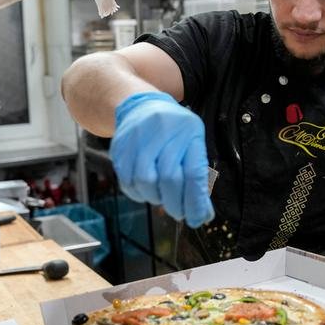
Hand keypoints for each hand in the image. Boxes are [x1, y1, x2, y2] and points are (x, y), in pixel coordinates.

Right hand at [111, 91, 213, 226]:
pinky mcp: (120, 146)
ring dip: (156, 198)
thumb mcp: (192, 143)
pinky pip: (127, 181)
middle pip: (169, 178)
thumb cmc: (174, 131)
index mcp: (188, 131)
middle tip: (180, 213)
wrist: (140, 106)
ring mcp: (139, 137)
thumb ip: (199, 177)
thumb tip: (204, 214)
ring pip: (146, 182)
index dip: (195, 200)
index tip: (197, 218)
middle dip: (176, 204)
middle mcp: (164, 131)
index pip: (194, 172)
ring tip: (162, 196)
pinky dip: (138, 194)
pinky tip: (146, 190)